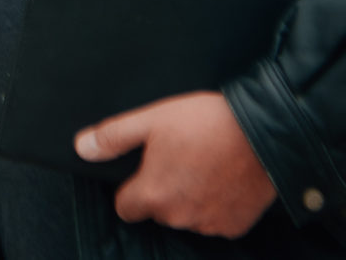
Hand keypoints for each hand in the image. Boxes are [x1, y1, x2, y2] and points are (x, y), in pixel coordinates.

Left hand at [75, 90, 277, 236]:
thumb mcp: (152, 119)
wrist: (264, 132)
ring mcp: (207, 224)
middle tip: (180, 158)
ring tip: (205, 164)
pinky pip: (216, 220)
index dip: (132, 188)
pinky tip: (225, 178)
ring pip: (188, 216)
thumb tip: (82, 148)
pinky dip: (217, 204)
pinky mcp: (234, 226)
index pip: (125, 207)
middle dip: (164, 191)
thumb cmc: (206, 122)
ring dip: (191, 198)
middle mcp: (177, 217)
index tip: (146, 170)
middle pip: (159, 211)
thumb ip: (114, 137)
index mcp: (152, 194)